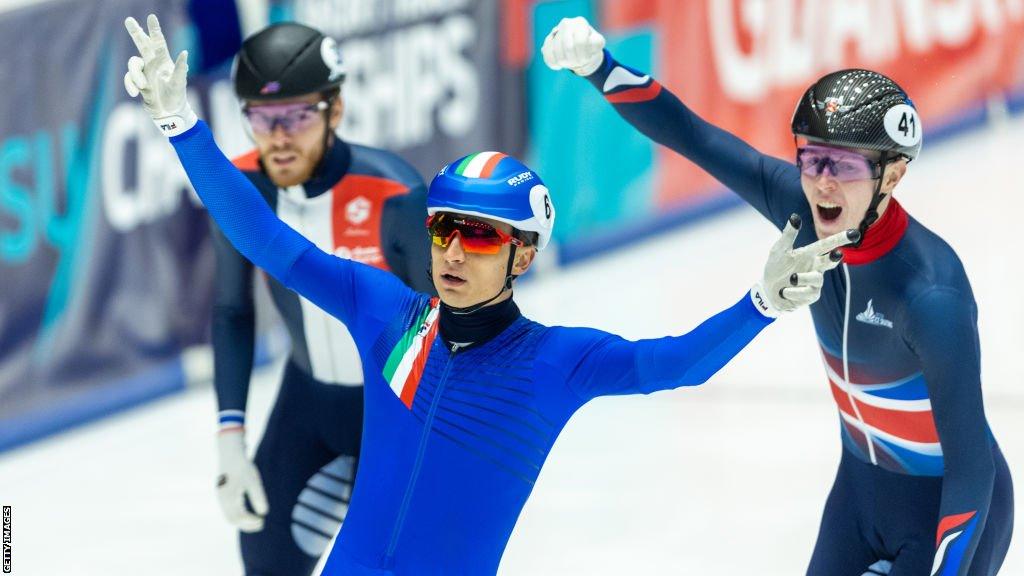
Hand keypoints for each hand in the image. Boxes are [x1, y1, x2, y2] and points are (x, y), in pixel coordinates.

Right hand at [123, 14, 196, 136]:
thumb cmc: (177, 97)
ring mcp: (145, 73)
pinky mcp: (138, 82)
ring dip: (135, 74)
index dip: (154, 30)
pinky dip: (130, 84)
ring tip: (144, 87)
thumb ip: (181, 68)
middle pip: (142, 45)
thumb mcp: (180, 84)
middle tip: (129, 20)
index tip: (151, 17)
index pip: (158, 43)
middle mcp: (153, 64)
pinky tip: (135, 93)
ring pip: (133, 64)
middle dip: (136, 32)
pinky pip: (129, 78)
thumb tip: (185, 52)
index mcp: (164, 62)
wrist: (168, 114)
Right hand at [216, 429, 268, 532]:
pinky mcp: (223, 493)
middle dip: (246, 525)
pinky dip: (239, 514)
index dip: (250, 523)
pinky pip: (229, 509)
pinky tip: (249, 511)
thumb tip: (264, 513)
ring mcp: (221, 496)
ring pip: (230, 515)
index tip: (263, 521)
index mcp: (228, 498)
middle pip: (232, 520)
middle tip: (261, 523)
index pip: (238, 518)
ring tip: (257, 520)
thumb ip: (258, 496)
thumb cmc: (242, 465)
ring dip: (243, 520)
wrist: (230, 451)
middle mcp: (222, 499)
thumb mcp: (253, 480)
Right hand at [541, 16, 605, 75]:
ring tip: (571, 62)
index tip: (586, 59)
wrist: (580, 49)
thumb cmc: (590, 46)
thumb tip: (586, 44)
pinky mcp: (547, 42)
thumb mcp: (598, 44)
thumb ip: (596, 43)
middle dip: (574, 60)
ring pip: (556, 52)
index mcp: (580, 22)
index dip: (583, 55)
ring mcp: (555, 32)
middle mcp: (566, 23)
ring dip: (565, 63)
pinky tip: (560, 65)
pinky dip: (554, 64)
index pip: (580, 42)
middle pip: (568, 48)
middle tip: (579, 62)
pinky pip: (547, 55)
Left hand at [751, 214, 858, 316]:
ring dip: (804, 278)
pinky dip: (794, 292)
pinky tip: (784, 291)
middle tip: (837, 254)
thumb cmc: (776, 267)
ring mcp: (814, 282)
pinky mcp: (810, 296)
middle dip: (834, 257)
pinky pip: (807, 293)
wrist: (767, 290)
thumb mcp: (779, 250)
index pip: (826, 244)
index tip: (854, 233)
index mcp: (809, 254)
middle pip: (830, 261)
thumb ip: (788, 235)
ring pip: (817, 278)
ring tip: (792, 278)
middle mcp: (815, 267)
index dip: (840, 238)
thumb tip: (795, 217)